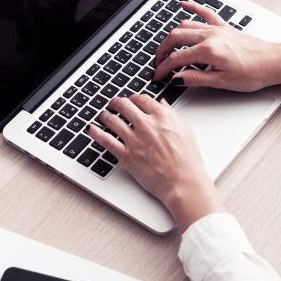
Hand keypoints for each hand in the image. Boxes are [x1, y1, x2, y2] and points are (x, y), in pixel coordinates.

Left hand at [88, 94, 223, 231]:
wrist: (183, 182)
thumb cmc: (188, 160)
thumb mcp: (186, 131)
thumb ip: (172, 115)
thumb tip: (162, 104)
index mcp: (162, 117)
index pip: (142, 99)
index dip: (135, 98)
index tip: (132, 100)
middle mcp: (146, 125)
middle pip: (124, 105)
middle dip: (117, 102)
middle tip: (115, 104)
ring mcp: (134, 140)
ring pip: (112, 120)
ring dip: (106, 115)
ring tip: (104, 115)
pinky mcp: (126, 155)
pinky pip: (106, 140)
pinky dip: (96, 133)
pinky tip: (92, 129)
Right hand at [154, 2, 280, 92]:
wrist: (274, 61)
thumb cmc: (254, 72)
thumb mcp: (223, 82)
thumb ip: (197, 79)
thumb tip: (178, 78)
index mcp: (209, 51)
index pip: (177, 58)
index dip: (164, 68)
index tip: (158, 75)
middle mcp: (211, 36)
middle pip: (176, 38)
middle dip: (162, 50)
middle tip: (158, 62)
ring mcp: (217, 29)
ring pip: (186, 25)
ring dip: (173, 35)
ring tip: (167, 46)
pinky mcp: (225, 27)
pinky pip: (205, 12)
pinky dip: (193, 7)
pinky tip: (183, 4)